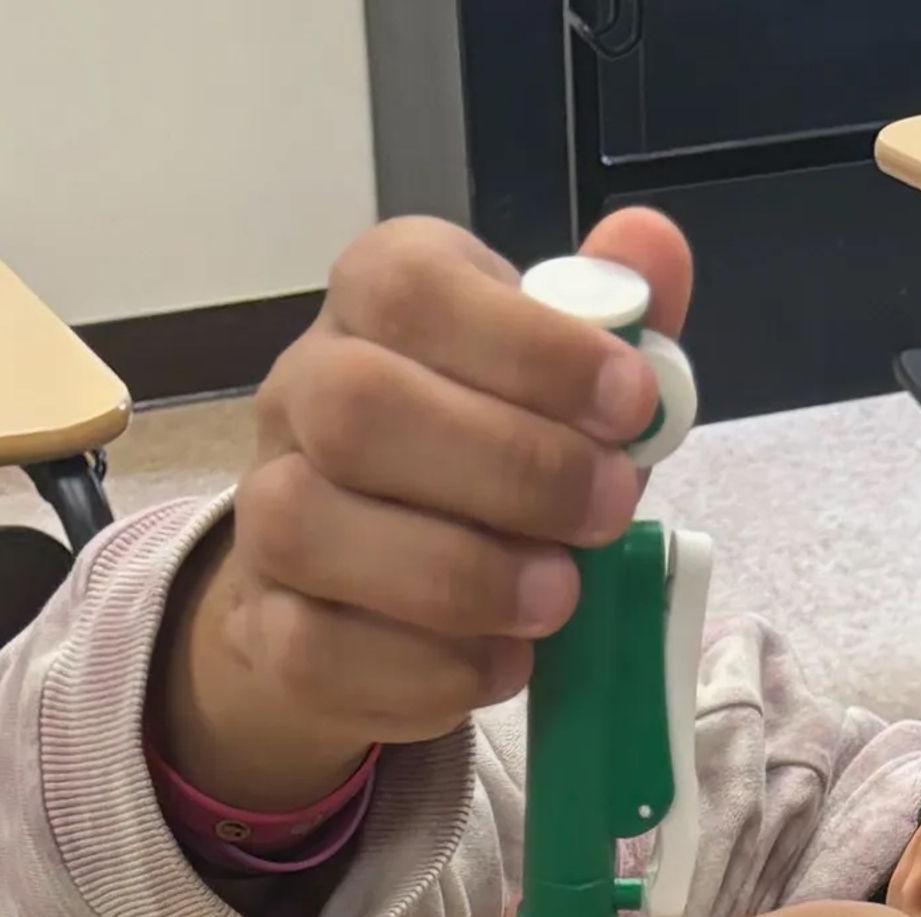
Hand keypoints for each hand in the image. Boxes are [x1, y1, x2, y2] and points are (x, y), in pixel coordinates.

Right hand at [153, 213, 690, 815]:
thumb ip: (607, 318)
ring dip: (459, 574)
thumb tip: (655, 243)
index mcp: (373, 301)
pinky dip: (427, 670)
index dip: (529, 346)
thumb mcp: (554, 384)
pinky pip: (317, 651)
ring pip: (313, 526)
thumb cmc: (477, 465)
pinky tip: (502, 665)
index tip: (631, 405)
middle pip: (358, 406)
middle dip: (506, 466)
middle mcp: (300, 392)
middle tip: (607, 513)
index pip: (415, 288)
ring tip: (557, 601)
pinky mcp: (265, 630)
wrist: (361, 594)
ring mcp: (265, 514)